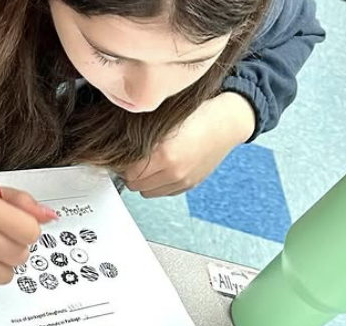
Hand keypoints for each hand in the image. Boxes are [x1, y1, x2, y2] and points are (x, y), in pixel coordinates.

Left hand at [125, 92, 255, 197]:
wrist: (226, 122)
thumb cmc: (198, 114)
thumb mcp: (164, 119)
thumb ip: (141, 136)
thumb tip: (119, 146)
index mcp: (163, 152)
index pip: (127, 170)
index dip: (122, 161)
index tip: (122, 153)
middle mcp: (173, 171)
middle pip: (134, 184)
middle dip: (130, 172)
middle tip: (133, 158)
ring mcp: (182, 180)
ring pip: (146, 192)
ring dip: (143, 179)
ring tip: (148, 162)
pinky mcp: (188, 185)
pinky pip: (162, 192)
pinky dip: (157, 183)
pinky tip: (162, 167)